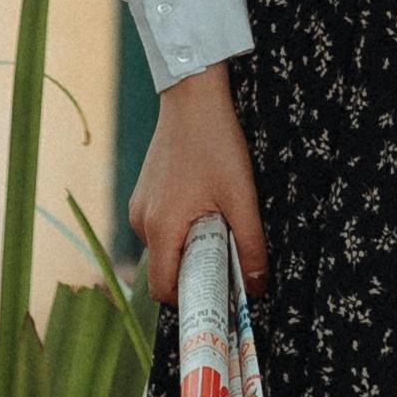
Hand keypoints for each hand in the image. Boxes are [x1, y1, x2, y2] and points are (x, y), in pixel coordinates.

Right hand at [130, 64, 265, 294]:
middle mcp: (141, 221)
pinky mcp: (143, 193)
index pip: (164, 289)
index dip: (191, 299)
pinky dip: (181, 227)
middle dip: (194, 270)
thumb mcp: (241, 197)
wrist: (192, 97)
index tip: (219, 294)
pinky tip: (203, 202)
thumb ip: (250, 246)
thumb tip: (257, 288)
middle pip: (164, 270)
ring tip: (217, 219)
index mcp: (161, 227)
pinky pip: (160, 226)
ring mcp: (139, 206)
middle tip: (226, 254)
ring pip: (164, 247)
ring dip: (189, 246)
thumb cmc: (216, 143)